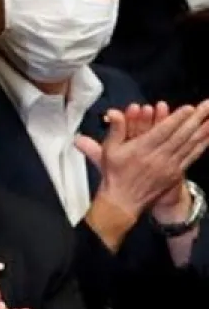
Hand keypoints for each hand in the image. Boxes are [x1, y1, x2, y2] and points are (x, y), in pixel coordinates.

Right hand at [80, 101, 208, 220]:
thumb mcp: (109, 151)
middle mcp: (157, 157)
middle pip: (181, 135)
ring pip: (190, 144)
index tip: (188, 108)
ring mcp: (169, 166)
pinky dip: (203, 144)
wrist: (122, 202)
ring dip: (203, 129)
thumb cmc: (115, 175)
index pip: (162, 131)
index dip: (177, 119)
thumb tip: (114, 113)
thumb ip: (116, 129)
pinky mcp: (175, 173)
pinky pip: (192, 156)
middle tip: (208, 105)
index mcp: (141, 150)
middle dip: (196, 118)